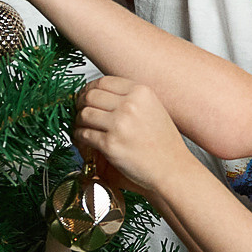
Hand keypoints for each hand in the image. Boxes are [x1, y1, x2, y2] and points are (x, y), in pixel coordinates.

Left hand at [72, 77, 188, 192]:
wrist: (173, 169)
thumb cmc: (164, 143)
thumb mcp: (153, 108)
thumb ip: (130, 98)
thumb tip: (99, 93)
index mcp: (141, 92)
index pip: (104, 82)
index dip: (90, 88)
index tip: (85, 95)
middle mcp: (130, 105)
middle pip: (90, 96)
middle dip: (80, 104)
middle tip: (79, 110)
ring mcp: (119, 124)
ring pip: (84, 115)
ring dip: (78, 121)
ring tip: (82, 126)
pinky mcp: (110, 144)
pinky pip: (84, 135)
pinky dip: (79, 137)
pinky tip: (83, 140)